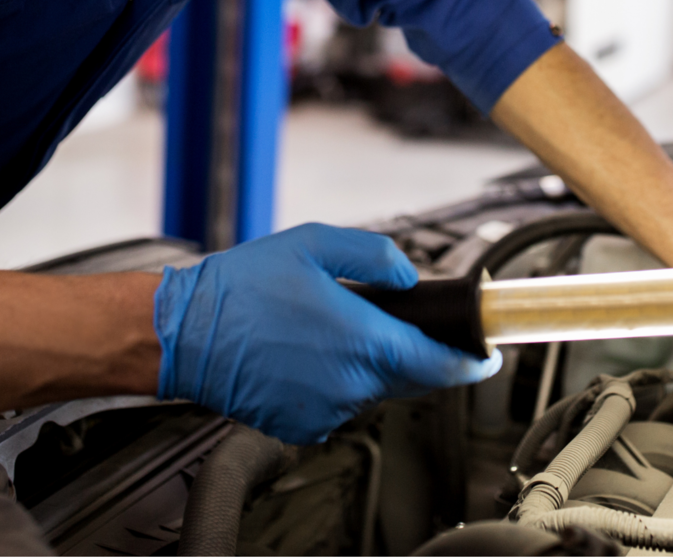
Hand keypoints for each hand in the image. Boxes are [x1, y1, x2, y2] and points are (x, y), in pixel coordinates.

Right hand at [154, 223, 500, 443]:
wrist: (186, 332)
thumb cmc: (242, 289)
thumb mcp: (317, 245)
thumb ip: (378, 256)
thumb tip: (410, 277)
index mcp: (363, 342)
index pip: (441, 366)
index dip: (472, 363)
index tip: (487, 358)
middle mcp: (350, 385)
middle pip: (411, 378)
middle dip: (415, 352)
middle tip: (395, 323)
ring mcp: (325, 411)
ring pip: (374, 391)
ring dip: (370, 365)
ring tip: (332, 329)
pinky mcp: (301, 427)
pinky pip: (339, 405)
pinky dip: (338, 382)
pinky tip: (309, 353)